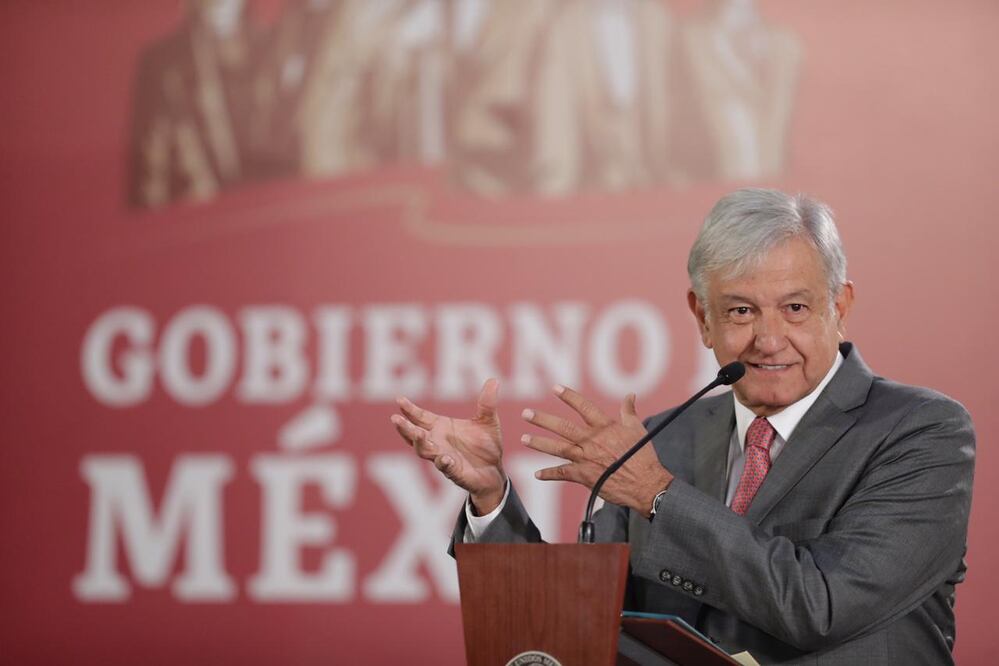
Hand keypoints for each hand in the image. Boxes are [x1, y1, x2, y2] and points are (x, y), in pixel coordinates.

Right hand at [390, 378, 506, 513]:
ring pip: (424, 451)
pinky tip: (445, 458)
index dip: (410, 409)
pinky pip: (445, 467)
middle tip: (395, 418)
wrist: (495, 470)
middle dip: (406, 427)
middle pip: (415, 434)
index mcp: (441, 427)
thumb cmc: (486, 445)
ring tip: (418, 434)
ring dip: (419, 443)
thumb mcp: (488, 421)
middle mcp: (437, 442)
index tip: (399, 399)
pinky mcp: (453, 471)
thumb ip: (487, 403)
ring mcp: (442, 457)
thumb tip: (493, 380)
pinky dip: (444, 462)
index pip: (421, 417)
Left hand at [522, 385, 672, 515]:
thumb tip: (630, 395)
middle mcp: (592, 441)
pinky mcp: (584, 476)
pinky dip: (549, 474)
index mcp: (604, 427)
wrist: (646, 484)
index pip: (583, 407)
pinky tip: (537, 474)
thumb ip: (629, 412)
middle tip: (526, 414)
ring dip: (539, 443)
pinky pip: (563, 474)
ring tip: (523, 439)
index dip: (568, 396)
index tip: (554, 388)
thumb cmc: (643, 457)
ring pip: (558, 448)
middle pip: (562, 427)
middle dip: (542, 420)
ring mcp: (586, 458)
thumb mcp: (637, 430)